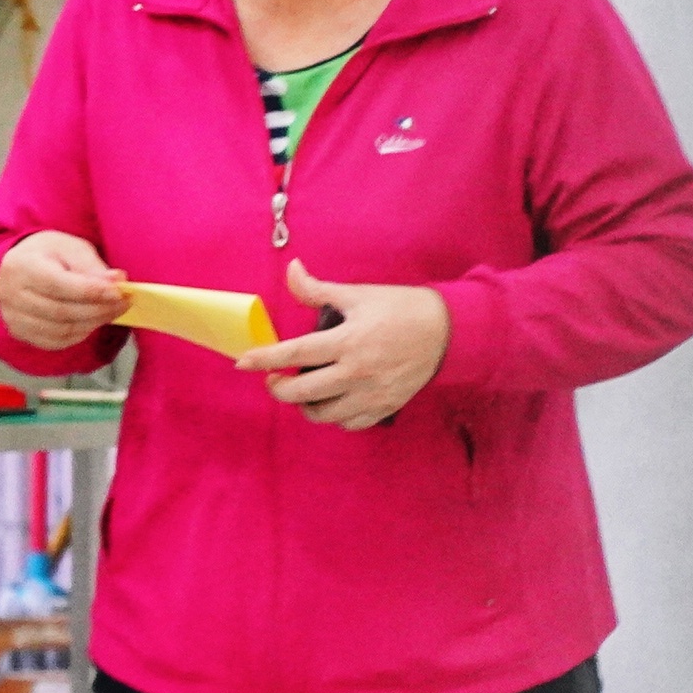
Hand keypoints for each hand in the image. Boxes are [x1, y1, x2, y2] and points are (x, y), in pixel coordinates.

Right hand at [0, 230, 128, 352]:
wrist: (18, 267)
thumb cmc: (48, 255)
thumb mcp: (70, 248)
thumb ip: (92, 266)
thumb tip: (117, 282)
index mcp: (21, 266)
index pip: (59, 284)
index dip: (92, 291)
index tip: (119, 292)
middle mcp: (10, 294)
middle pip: (61, 311)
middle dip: (99, 309)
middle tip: (123, 303)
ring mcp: (13, 317)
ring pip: (61, 330)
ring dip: (93, 323)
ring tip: (111, 312)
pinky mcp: (20, 333)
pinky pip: (56, 341)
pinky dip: (79, 334)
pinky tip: (91, 322)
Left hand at [240, 257, 449, 427]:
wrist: (450, 331)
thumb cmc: (402, 308)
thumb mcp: (358, 295)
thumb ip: (318, 290)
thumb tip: (291, 269)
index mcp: (347, 342)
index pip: (294, 354)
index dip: (263, 359)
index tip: (242, 363)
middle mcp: (357, 372)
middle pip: (302, 393)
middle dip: (278, 389)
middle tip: (274, 379)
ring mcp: (373, 393)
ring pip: (324, 414)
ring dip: (305, 406)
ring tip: (303, 391)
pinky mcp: (387, 406)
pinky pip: (352, 423)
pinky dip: (336, 417)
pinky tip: (332, 402)